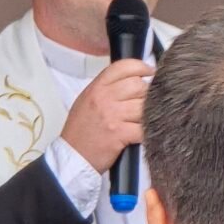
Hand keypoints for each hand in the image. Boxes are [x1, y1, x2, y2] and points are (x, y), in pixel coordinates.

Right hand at [60, 58, 154, 173]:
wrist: (72, 157)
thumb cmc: (80, 130)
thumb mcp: (87, 100)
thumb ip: (108, 87)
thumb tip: (134, 78)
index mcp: (96, 87)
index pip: (124, 66)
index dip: (141, 67)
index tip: (150, 72)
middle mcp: (104, 98)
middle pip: (138, 85)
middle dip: (147, 93)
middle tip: (146, 102)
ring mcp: (112, 116)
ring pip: (144, 106)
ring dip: (147, 114)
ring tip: (141, 120)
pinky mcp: (120, 134)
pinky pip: (143, 127)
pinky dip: (146, 131)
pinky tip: (141, 133)